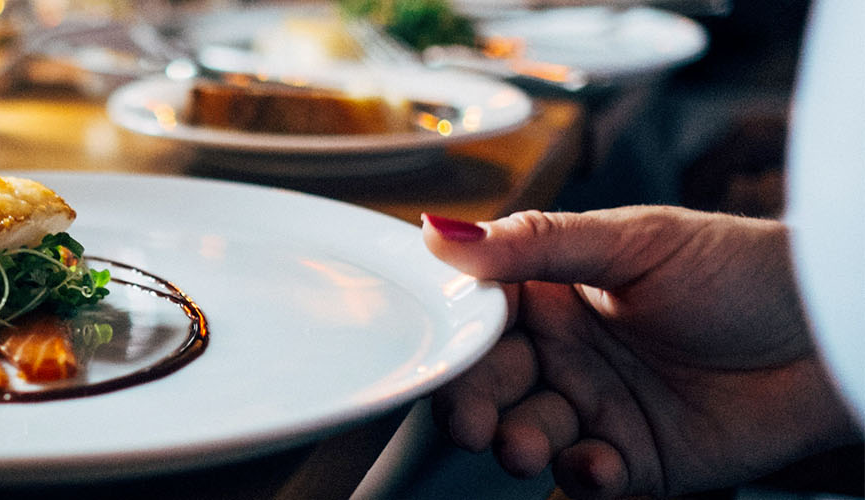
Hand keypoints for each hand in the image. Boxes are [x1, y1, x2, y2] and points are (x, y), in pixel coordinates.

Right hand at [420, 207, 861, 498]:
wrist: (836, 332)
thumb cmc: (747, 272)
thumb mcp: (638, 241)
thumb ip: (539, 244)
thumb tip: (442, 232)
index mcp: (555, 293)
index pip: (480, 317)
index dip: (455, 339)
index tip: (438, 354)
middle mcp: (568, 354)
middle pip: (492, 385)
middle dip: (473, 405)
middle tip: (470, 420)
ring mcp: (600, 409)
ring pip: (529, 434)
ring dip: (519, 444)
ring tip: (526, 447)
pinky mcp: (638, 462)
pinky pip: (588, 479)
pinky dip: (582, 477)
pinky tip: (597, 463)